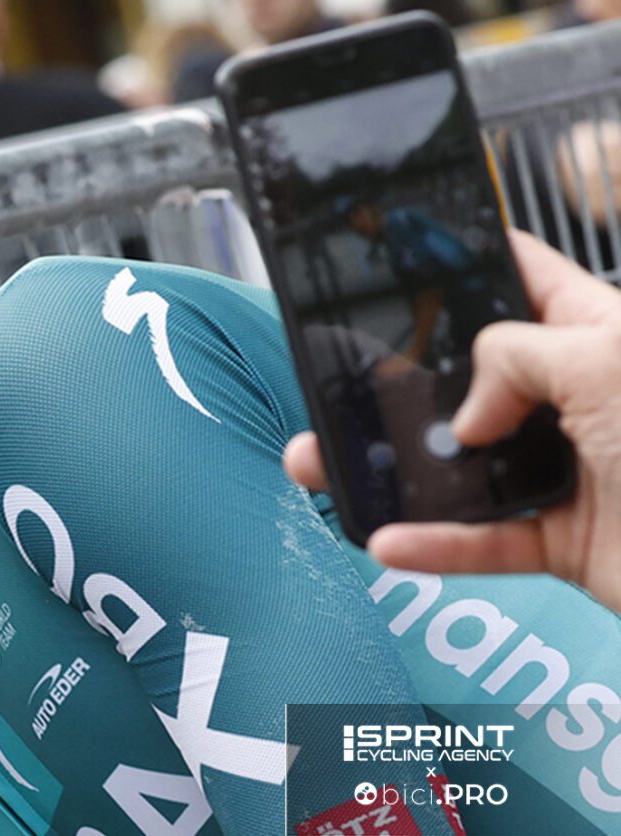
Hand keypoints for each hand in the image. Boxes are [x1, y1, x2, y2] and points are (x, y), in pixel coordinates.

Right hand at [283, 230, 620, 612]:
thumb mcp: (607, 360)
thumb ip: (518, 360)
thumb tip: (466, 413)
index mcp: (597, 333)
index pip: (526, 281)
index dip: (470, 263)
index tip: (407, 254)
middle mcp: (575, 397)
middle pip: (469, 379)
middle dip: (398, 383)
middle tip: (341, 382)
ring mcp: (564, 468)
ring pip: (458, 467)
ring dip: (392, 472)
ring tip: (326, 466)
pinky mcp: (557, 536)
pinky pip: (478, 541)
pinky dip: (432, 545)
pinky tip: (392, 538)